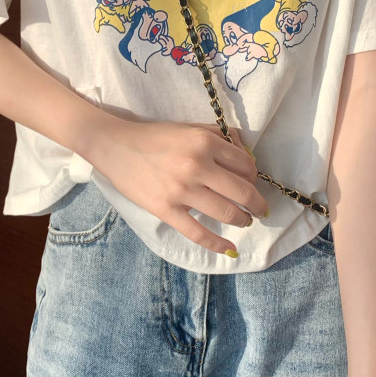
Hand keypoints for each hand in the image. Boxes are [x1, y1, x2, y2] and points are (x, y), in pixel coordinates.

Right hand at [87, 118, 265, 255]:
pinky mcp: (166, 210)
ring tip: (244, 221)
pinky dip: (217, 244)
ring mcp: (182, 190)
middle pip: (243, 191)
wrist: (115, 146)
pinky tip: (229, 249)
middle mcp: (197, 166)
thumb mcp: (188, 128)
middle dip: (257, 204)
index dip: (254, 176)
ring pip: (227, 213)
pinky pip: (199, 233)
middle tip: (260, 210)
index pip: (245, 165)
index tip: (252, 182)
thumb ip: (217, 136)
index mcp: (205, 142)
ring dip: (242, 220)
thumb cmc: (154, 136)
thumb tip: (245, 152)